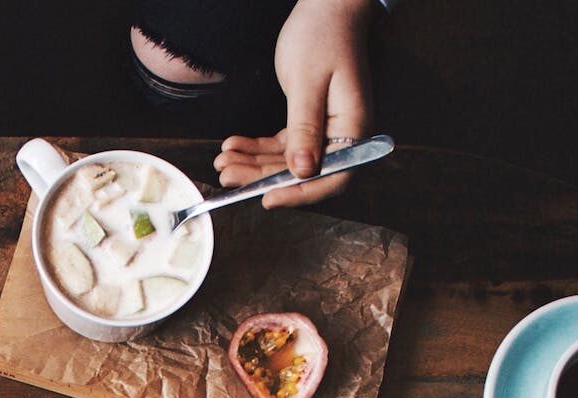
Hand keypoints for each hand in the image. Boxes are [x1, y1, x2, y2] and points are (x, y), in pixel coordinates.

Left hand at [215, 0, 376, 207]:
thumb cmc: (322, 36)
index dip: (300, 194)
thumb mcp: (307, 82)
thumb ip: (305, 128)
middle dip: (262, 177)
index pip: (333, 177)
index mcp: (354, 128)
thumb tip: (303, 170)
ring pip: (288, 160)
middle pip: (304, 172)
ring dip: (254, 163)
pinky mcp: (309, 121)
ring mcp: (327, 130)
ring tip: (223, 161)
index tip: (267, 198)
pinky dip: (258, 146)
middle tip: (227, 175)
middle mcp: (344, 135)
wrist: (326, 8)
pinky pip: (283, 144)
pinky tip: (233, 144)